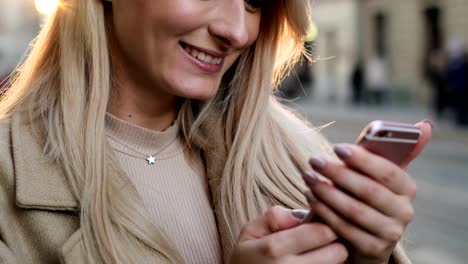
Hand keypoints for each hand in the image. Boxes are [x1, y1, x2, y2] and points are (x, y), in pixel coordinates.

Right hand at [229, 206, 347, 263]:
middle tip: (323, 238)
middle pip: (338, 251)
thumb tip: (302, 213)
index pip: (323, 231)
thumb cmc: (246, 261)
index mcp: (274, 248)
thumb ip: (274, 217)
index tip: (320, 220)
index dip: (326, 221)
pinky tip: (316, 261)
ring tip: (317, 252)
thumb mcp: (249, 233)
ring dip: (333, 257)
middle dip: (335, 241)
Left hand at [302, 121, 431, 263]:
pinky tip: (310, 197)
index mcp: (407, 188)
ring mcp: (390, 233)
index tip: (337, 148)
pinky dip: (325, 211)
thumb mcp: (377, 173)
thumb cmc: (367, 192)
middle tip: (314, 161)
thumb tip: (424, 125)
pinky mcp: (372, 249)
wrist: (367, 234)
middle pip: (369, 191)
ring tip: (308, 177)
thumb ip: (388, 151)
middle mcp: (404, 212)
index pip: (388, 172)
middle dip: (338, 174)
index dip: (362, 159)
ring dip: (327, 192)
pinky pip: (344, 228)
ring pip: (354, 210)